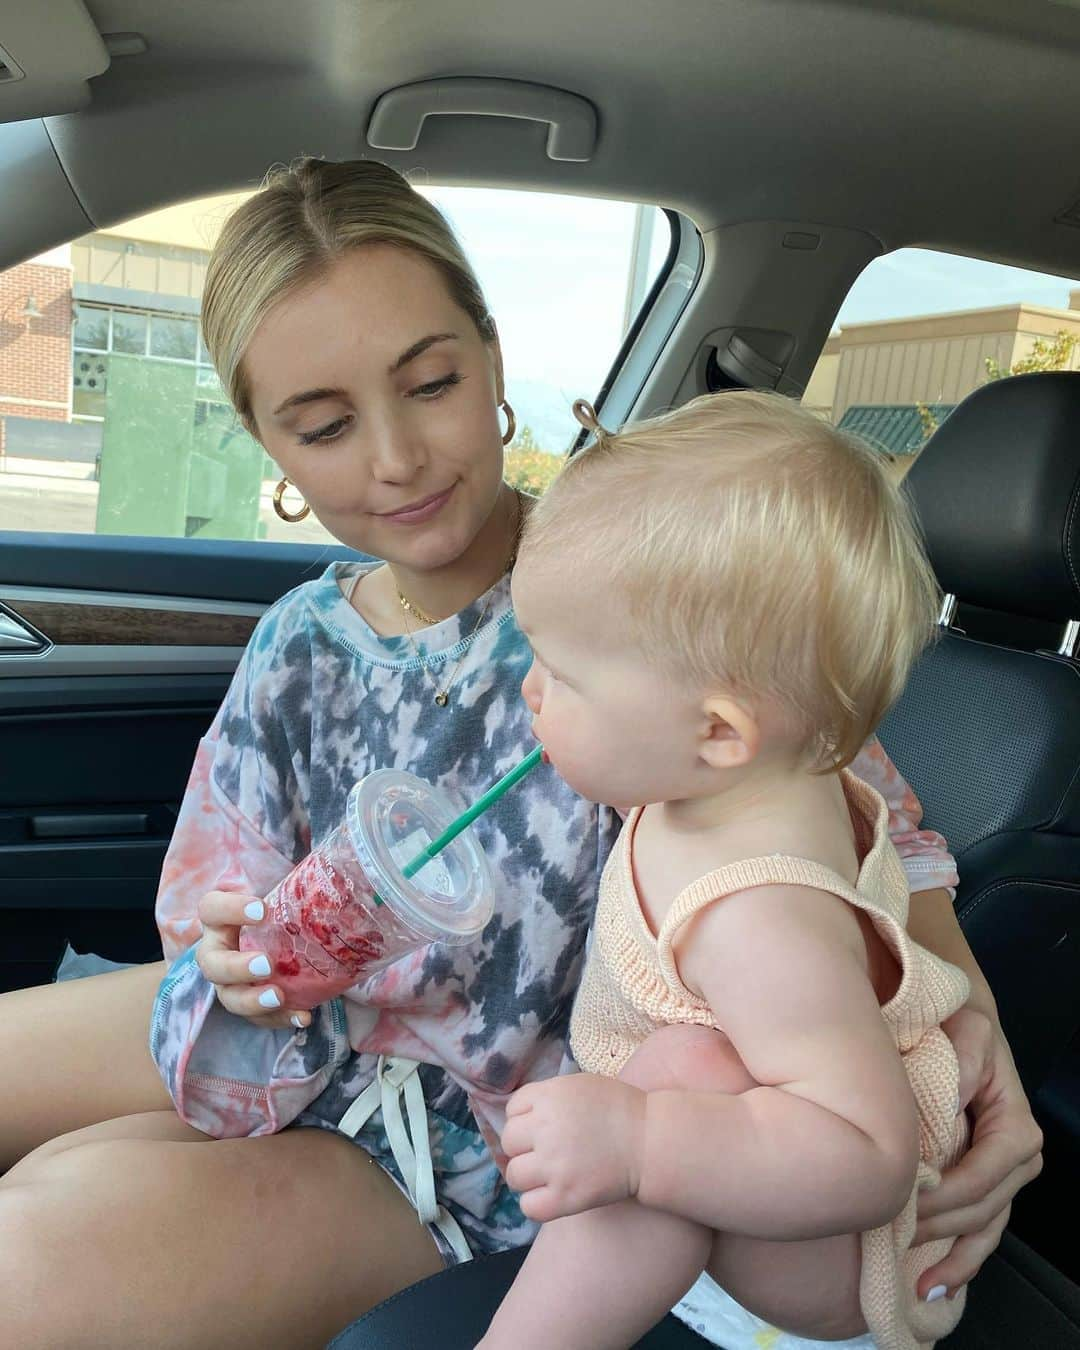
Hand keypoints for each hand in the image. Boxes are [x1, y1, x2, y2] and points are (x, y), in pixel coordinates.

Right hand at [195, 890, 311, 1030]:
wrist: (283, 940)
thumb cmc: (280, 915)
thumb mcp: (282, 898)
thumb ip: (298, 887)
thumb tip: (339, 869)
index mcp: (221, 920)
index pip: (211, 908)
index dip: (230, 909)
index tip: (262, 910)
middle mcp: (218, 953)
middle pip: (212, 964)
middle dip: (236, 967)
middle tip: (265, 964)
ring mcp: (229, 983)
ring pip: (229, 998)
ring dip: (253, 1001)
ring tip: (279, 996)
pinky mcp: (248, 1005)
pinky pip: (258, 1019)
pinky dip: (280, 1019)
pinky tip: (302, 1017)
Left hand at [502, 1074, 646, 1222]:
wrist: (650, 1141)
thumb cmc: (619, 1110)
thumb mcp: (580, 1086)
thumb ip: (548, 1097)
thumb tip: (520, 1118)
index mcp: (549, 1097)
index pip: (512, 1109)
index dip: (524, 1119)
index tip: (541, 1128)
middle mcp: (545, 1128)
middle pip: (509, 1141)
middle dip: (523, 1147)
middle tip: (544, 1153)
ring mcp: (554, 1164)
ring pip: (514, 1175)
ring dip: (527, 1176)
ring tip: (547, 1176)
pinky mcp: (566, 1196)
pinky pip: (529, 1206)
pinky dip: (536, 1203)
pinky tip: (551, 1196)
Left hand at [915, 1005, 1042, 1297]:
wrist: (955, 1021)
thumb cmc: (958, 1024)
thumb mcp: (967, 1030)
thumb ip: (966, 1061)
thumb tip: (956, 1097)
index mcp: (1015, 1126)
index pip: (982, 1177)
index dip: (946, 1198)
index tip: (905, 1206)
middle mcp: (1017, 1158)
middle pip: (981, 1210)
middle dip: (939, 1230)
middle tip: (892, 1241)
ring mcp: (1003, 1176)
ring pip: (983, 1229)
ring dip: (952, 1260)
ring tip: (919, 1286)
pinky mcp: (984, 1183)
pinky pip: (979, 1229)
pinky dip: (960, 1259)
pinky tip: (934, 1284)